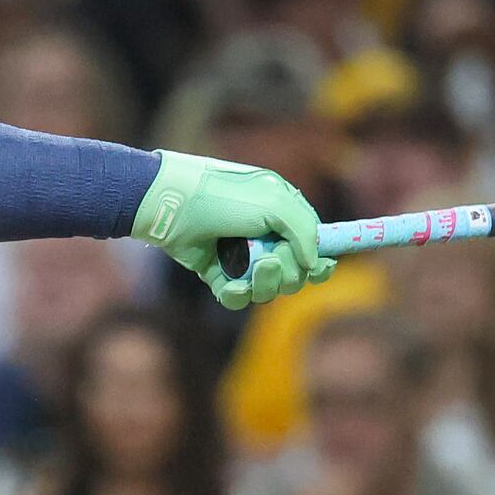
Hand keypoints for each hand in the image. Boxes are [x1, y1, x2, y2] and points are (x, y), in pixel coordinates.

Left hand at [133, 151, 332, 309]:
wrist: (173, 205)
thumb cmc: (224, 197)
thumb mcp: (275, 202)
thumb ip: (305, 231)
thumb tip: (316, 264)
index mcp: (281, 214)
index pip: (312, 245)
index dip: (320, 261)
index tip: (322, 269)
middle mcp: (264, 237)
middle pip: (294, 274)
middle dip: (288, 273)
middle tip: (271, 260)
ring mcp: (241, 257)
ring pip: (267, 289)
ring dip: (264, 284)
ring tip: (253, 268)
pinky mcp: (218, 274)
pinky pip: (237, 297)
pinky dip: (237, 294)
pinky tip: (231, 284)